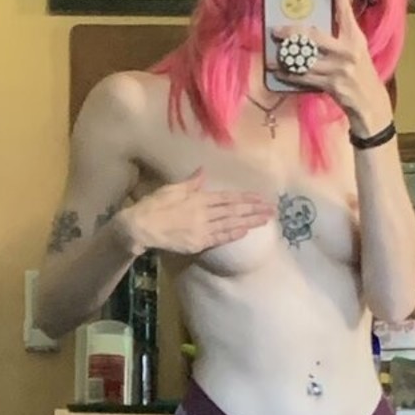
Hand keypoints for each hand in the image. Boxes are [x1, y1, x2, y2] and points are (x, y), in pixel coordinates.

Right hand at [121, 168, 273, 255]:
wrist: (141, 227)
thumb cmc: (153, 206)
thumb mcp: (171, 189)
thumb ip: (190, 183)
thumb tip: (202, 172)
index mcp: (198, 198)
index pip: (227, 197)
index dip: (245, 198)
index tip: (260, 198)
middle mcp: (204, 212)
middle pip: (234, 210)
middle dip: (254, 209)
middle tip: (272, 209)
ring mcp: (202, 228)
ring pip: (231, 223)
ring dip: (249, 221)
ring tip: (265, 220)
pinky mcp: (197, 243)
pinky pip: (219, 238)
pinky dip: (233, 234)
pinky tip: (245, 231)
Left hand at [272, 0, 392, 137]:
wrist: (371, 103)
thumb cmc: (361, 73)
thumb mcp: (357, 50)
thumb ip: (342, 35)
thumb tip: (317, 23)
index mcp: (356, 39)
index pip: (346, 12)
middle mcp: (348, 52)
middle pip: (315, 37)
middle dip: (293, 33)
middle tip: (277, 30)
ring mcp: (339, 70)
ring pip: (306, 60)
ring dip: (287, 58)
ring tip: (273, 55)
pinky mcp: (331, 86)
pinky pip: (305, 79)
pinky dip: (289, 76)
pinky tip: (279, 72)